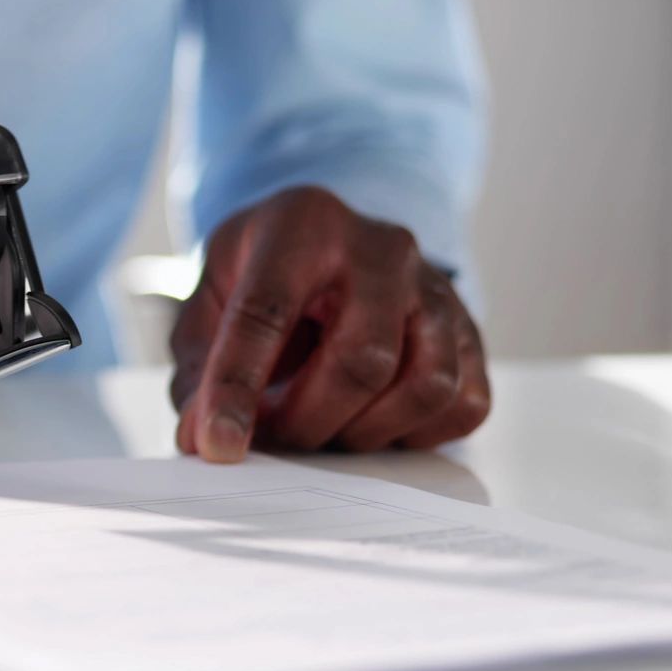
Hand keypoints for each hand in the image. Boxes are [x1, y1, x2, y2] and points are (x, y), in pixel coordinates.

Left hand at [170, 187, 489, 461]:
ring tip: (325, 428)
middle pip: (362, 360)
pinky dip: (416, 435)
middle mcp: (382, 248)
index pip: (266, 312)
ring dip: (365, 433)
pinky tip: (374, 421)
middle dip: (309, 422)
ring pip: (426, 386)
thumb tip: (205, 442)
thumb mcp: (210, 304)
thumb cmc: (263, 279)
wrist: (330, 248)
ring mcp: (437, 288)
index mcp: (303, 224)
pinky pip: (464, 405)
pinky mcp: (471, 332)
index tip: (219, 446)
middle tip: (276, 436)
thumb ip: (199, 372)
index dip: (237, 386)